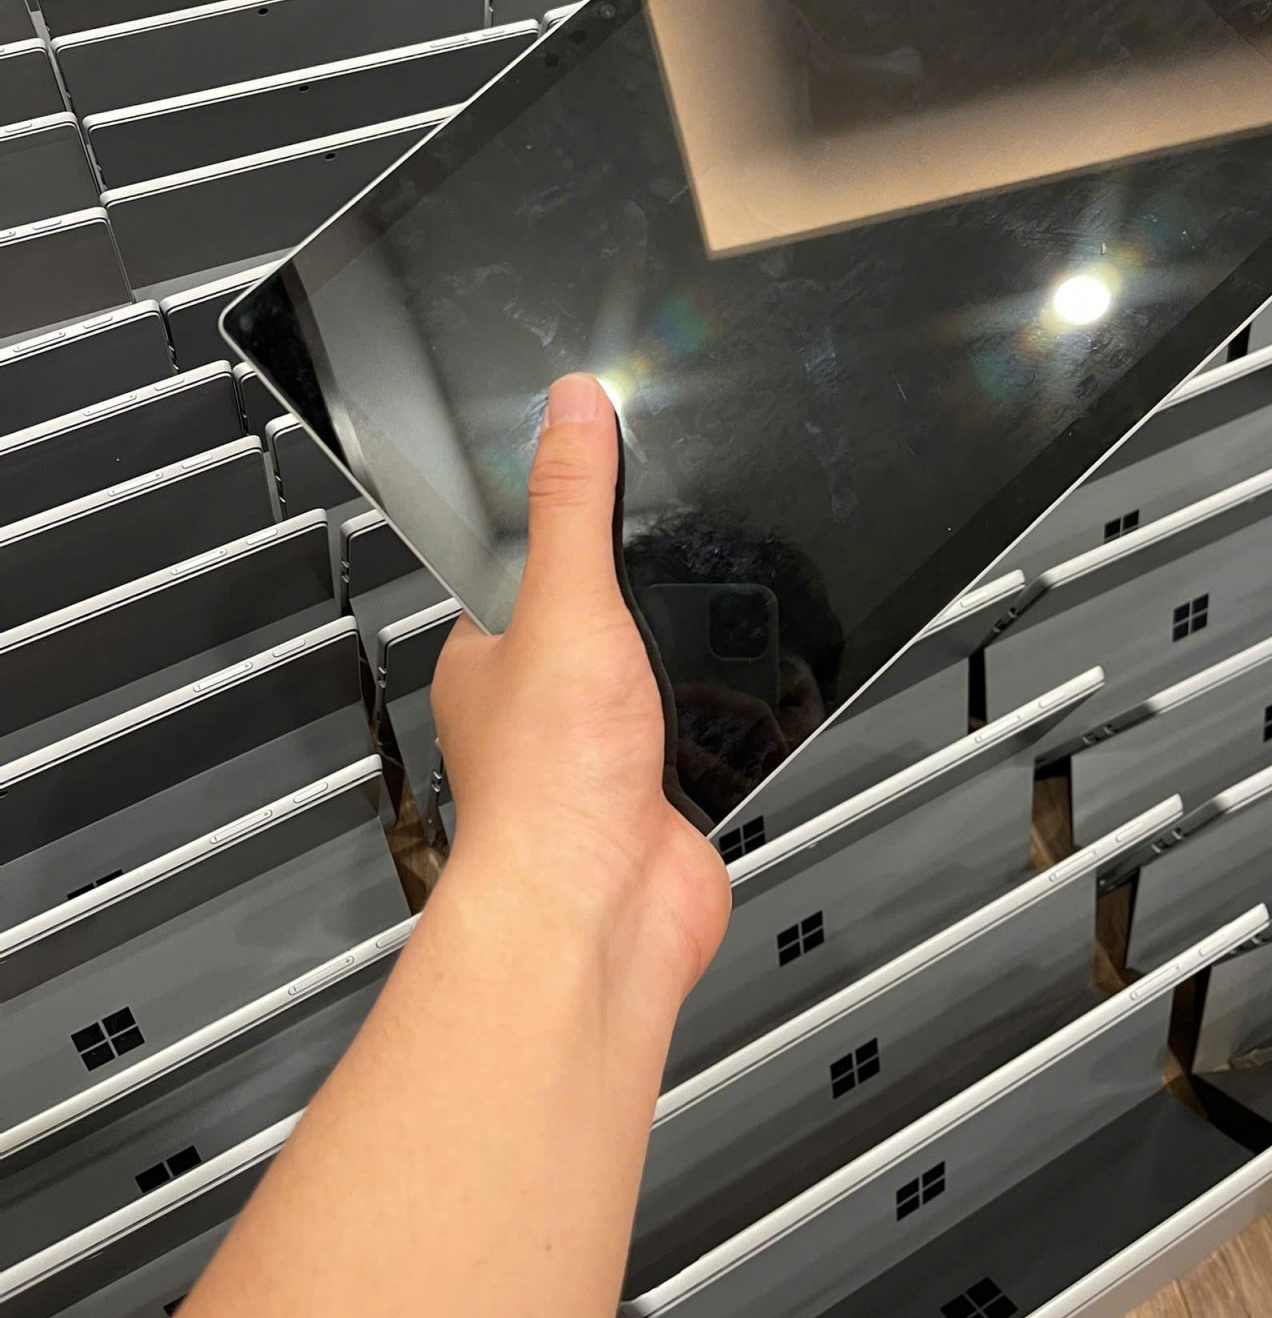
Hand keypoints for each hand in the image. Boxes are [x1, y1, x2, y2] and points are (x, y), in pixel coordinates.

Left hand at [431, 374, 730, 1005]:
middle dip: (649, 601)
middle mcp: (542, 706)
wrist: (601, 909)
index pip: (525, 564)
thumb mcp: (565, 605)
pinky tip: (735, 704)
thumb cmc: (548, 784)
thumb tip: (570, 408)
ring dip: (693, 666)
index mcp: (491, 657)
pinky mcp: (662, 792)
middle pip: (605, 617)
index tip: (613, 479)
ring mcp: (603, 752)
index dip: (569, 525)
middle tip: (686, 566)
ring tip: (710, 642)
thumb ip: (572, 504)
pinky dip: (729, 719)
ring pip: (661, 675)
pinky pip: (706, 731)